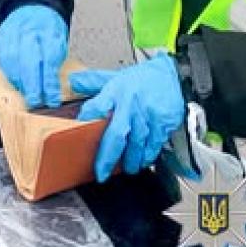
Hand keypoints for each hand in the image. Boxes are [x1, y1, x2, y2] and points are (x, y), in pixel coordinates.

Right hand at [0, 4, 68, 108]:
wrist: (31, 6)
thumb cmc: (47, 28)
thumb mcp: (60, 41)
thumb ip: (56, 61)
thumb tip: (53, 89)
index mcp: (49, 30)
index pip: (49, 60)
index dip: (50, 82)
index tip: (52, 99)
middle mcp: (30, 30)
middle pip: (29, 61)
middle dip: (32, 86)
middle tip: (36, 101)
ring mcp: (14, 32)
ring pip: (13, 60)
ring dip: (20, 81)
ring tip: (27, 94)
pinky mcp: (2, 36)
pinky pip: (3, 58)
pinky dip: (9, 73)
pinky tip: (16, 82)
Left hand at [70, 54, 185, 181]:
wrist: (172, 74)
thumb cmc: (142, 79)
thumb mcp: (116, 76)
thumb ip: (93, 81)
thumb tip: (73, 81)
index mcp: (115, 91)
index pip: (96, 107)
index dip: (87, 122)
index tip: (77, 136)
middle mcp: (130, 103)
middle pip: (117, 134)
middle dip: (108, 156)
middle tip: (102, 172)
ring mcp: (148, 114)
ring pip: (137, 144)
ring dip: (131, 160)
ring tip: (127, 168)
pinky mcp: (164, 121)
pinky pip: (154, 144)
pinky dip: (148, 155)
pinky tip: (144, 159)